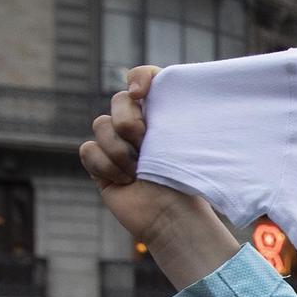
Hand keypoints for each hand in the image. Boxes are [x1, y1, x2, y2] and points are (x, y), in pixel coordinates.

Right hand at [78, 66, 237, 287]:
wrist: (174, 218)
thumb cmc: (190, 184)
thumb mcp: (195, 145)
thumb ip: (187, 117)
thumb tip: (207, 104)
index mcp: (163, 114)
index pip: (145, 78)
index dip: (140, 77)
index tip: (141, 91)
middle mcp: (139, 125)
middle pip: (118, 101)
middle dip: (128, 121)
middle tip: (145, 143)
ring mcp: (117, 143)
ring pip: (100, 125)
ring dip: (119, 150)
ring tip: (138, 172)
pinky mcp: (100, 163)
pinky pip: (88, 150)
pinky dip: (105, 166)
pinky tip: (124, 181)